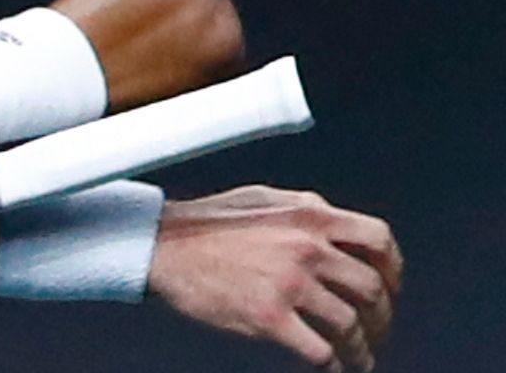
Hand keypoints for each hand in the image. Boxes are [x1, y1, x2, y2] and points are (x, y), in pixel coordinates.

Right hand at [148, 186, 401, 371]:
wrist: (160, 245)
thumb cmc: (204, 222)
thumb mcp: (263, 198)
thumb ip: (305, 209)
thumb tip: (336, 223)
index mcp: (310, 215)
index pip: (379, 239)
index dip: (393, 268)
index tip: (390, 287)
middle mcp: (307, 246)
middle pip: (372, 289)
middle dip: (381, 317)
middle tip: (375, 331)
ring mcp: (290, 282)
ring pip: (351, 325)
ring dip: (362, 348)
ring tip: (358, 358)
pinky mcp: (269, 316)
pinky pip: (320, 350)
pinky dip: (334, 364)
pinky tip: (330, 366)